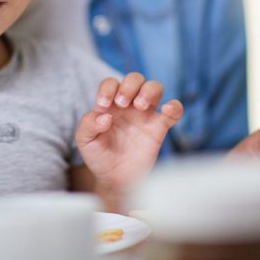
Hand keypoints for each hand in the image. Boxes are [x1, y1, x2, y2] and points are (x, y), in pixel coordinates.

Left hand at [76, 73, 182, 195]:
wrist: (115, 180)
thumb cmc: (99, 156)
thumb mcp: (84, 141)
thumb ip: (88, 124)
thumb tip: (106, 116)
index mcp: (110, 104)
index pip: (111, 83)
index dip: (107, 88)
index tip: (103, 105)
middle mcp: (129, 105)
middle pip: (135, 79)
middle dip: (129, 85)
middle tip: (122, 102)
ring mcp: (145, 115)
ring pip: (154, 88)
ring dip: (148, 90)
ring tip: (140, 105)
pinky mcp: (159, 128)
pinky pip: (174, 111)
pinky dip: (174, 106)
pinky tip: (167, 109)